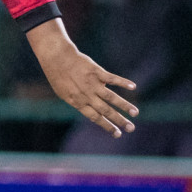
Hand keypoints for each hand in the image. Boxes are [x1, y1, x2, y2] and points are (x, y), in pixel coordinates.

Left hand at [26, 18, 137, 137]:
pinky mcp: (97, 71)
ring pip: (111, 97)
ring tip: (135, 113)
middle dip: (119, 121)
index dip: (107, 126)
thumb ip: (77, 100)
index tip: (118, 134)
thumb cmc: (58, 75)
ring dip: (125, 106)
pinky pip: (112, 78)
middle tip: (131, 128)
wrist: (56, 57)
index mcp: (78, 102)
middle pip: (106, 111)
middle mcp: (87, 95)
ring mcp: (93, 83)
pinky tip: (133, 86)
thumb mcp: (63, 93)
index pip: (96, 118)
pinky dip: (123, 82)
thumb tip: (90, 106)